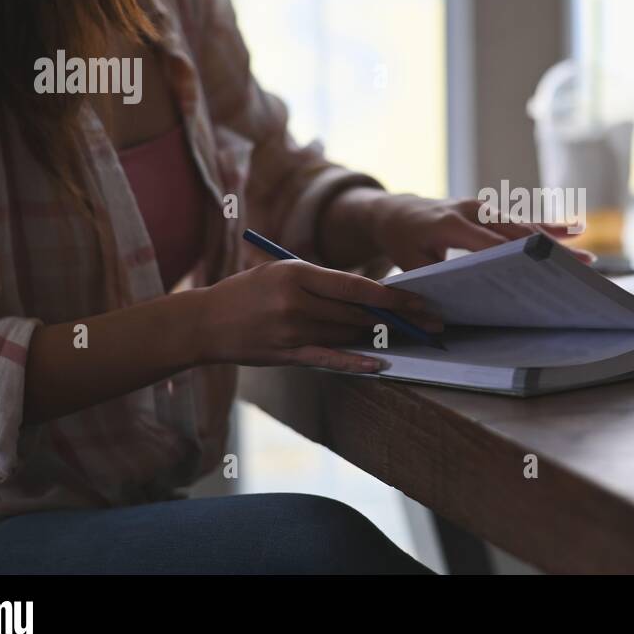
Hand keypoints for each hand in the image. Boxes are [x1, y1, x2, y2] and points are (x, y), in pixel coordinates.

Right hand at [195, 259, 440, 371]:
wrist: (203, 323)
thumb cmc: (247, 292)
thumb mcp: (281, 271)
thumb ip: (322, 280)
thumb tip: (370, 294)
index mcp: (296, 273)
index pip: (356, 286)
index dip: (392, 295)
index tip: (419, 300)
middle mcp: (295, 302)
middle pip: (358, 313)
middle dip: (398, 318)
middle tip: (429, 322)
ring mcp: (290, 331)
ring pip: (347, 334)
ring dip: (381, 336)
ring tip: (411, 337)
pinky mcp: (285, 355)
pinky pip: (328, 359)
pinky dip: (356, 362)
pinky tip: (380, 363)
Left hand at [367, 193, 591, 270]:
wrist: (395, 210)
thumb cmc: (402, 242)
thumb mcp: (408, 264)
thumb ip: (429, 284)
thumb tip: (446, 318)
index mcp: (450, 225)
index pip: (489, 243)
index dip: (517, 256)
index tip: (541, 268)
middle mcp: (472, 211)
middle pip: (516, 233)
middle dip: (547, 252)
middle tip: (576, 268)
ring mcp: (483, 208)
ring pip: (523, 226)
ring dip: (555, 242)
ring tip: (584, 259)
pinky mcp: (490, 209)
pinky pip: (521, 219)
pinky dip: (548, 226)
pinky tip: (575, 229)